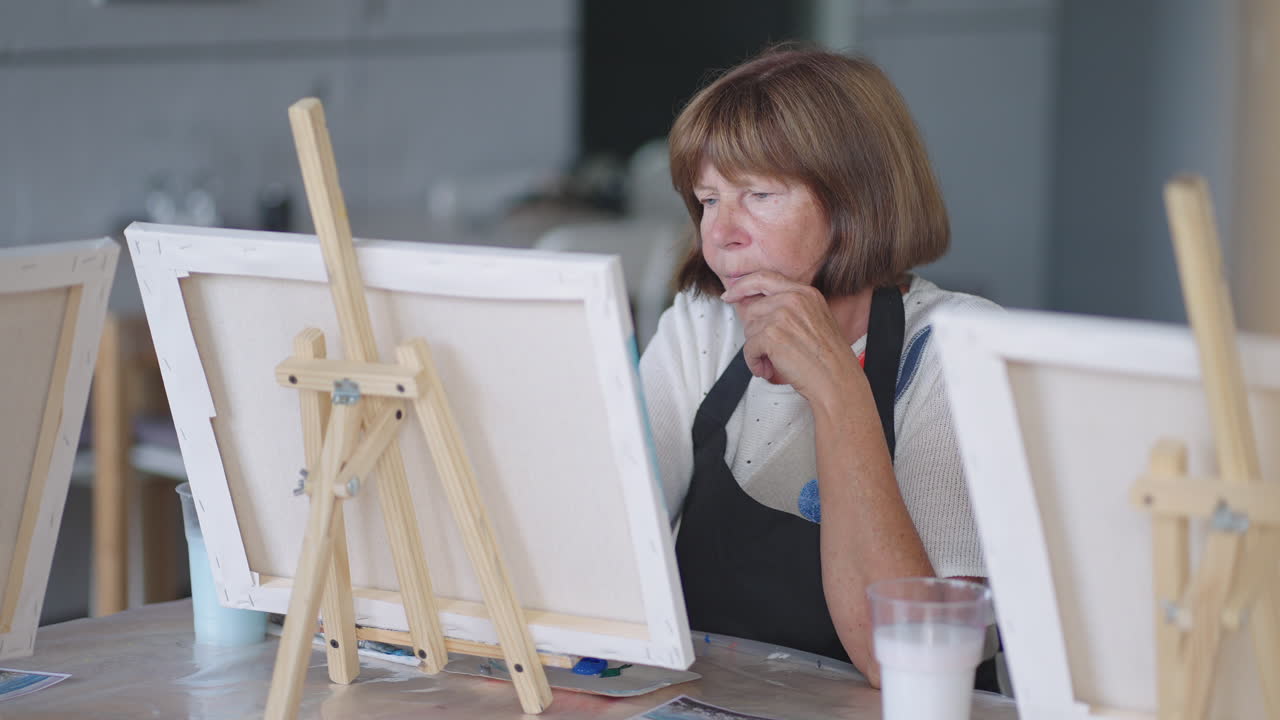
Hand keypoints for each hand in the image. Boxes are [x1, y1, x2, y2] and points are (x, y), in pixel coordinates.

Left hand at [721, 271, 860, 398]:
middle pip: (753, 309)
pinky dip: (754, 362)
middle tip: (766, 349)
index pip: (764, 278)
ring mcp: (782, 315)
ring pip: (749, 329)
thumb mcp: (814, 319)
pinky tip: (767, 369)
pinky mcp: (772, 335)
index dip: (742, 286)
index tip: (730, 295)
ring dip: (756, 350)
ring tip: (772, 361)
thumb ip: (788, 308)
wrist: (837, 379)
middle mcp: (794, 299)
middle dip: (755, 332)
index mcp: (805, 292)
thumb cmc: (828, 358)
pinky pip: (749, 348)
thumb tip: (755, 309)